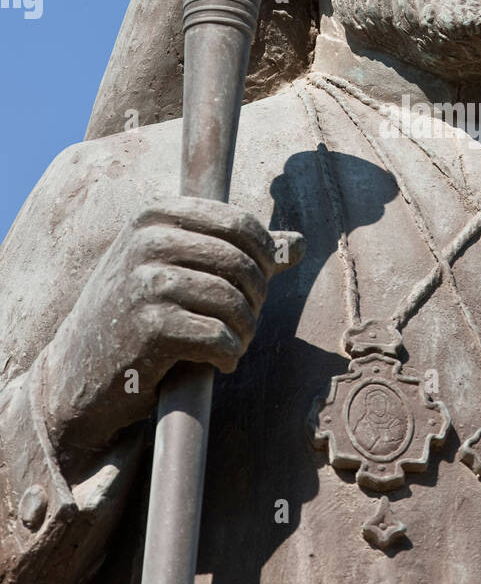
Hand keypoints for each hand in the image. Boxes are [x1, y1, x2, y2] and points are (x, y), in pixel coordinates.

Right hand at [42, 197, 303, 459]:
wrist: (78, 368)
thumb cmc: (136, 312)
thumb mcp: (176, 266)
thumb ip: (237, 252)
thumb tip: (299, 244)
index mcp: (156, 214)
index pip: (240, 223)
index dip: (263, 258)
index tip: (256, 286)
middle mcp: (148, 241)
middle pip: (242, 262)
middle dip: (256, 297)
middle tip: (245, 321)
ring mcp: (146, 283)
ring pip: (234, 301)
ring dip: (245, 331)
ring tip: (234, 343)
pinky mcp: (151, 328)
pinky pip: (220, 336)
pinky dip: (229, 354)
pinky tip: (219, 362)